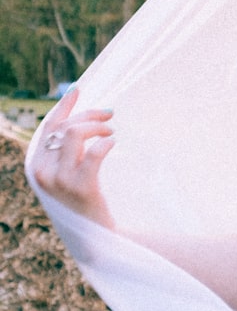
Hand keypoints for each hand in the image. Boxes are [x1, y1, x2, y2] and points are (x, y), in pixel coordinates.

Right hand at [32, 87, 116, 228]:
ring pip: (75, 134)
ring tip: (110, 131)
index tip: (78, 89)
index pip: (48, 127)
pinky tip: (113, 143)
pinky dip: (106, 142)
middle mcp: (43, 172)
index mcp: (36, 166)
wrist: (92, 233)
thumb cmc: (81, 198)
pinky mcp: (82, 188)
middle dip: (89, 115)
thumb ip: (64, 150)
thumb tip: (77, 116)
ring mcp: (60, 181)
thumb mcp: (65, 173)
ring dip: (97, 126)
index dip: (64, 106)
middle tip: (109, 115)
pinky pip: (95, 153)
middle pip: (65, 126)